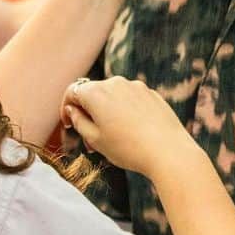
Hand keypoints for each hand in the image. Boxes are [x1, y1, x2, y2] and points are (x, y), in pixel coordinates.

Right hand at [60, 76, 202, 177]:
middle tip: (90, 141)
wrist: (168, 151)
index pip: (73, 92)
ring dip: (107, 113)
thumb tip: (73, 109)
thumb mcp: (95, 139)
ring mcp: (136, 87)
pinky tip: (132, 133)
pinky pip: (131, 100)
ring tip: (112, 139)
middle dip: (88, 113)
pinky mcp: (151, 94)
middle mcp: (115, 83)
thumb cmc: (128, 148)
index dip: (66, 108)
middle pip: (93, 93)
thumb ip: (78, 121)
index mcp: (96, 92)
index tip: (68, 124)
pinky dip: (125, 112)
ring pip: (113, 97)